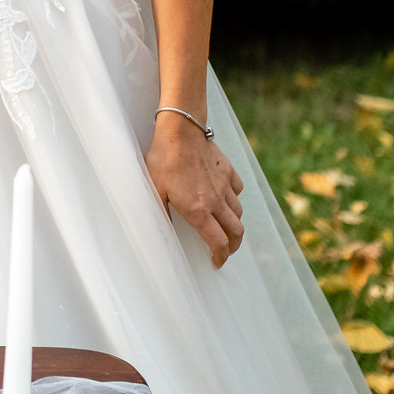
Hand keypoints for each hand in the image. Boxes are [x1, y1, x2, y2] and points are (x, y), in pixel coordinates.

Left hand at [148, 112, 244, 268]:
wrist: (180, 131)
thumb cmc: (163, 161)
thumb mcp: (155, 191)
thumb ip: (161, 215)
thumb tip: (162, 234)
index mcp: (198, 211)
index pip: (218, 242)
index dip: (220, 256)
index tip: (216, 262)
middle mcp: (216, 201)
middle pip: (236, 232)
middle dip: (233, 246)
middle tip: (225, 250)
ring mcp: (225, 186)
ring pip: (238, 213)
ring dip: (234, 225)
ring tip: (225, 228)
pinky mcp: (228, 171)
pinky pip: (238, 191)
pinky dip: (235, 199)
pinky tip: (226, 198)